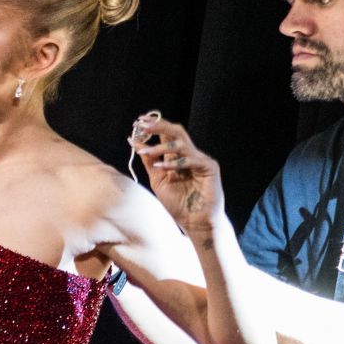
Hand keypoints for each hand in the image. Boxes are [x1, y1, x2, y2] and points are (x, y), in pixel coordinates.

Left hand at [130, 113, 224, 234]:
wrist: (194, 222)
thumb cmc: (178, 203)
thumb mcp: (158, 180)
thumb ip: (149, 161)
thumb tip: (134, 141)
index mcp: (177, 156)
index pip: (167, 135)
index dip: (154, 127)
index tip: (138, 122)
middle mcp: (190, 154)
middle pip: (176, 132)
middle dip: (159, 127)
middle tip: (142, 124)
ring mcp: (200, 160)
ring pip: (182, 144)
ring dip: (162, 146)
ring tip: (146, 151)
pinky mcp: (209, 168)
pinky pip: (191, 160)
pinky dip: (174, 163)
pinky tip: (162, 167)